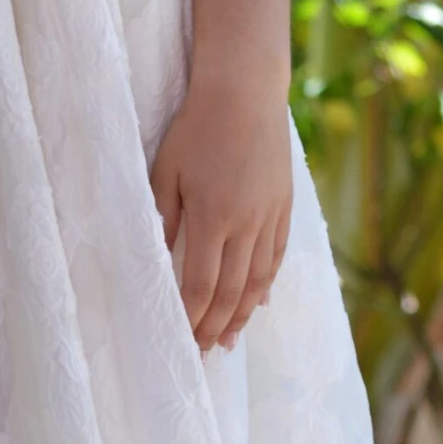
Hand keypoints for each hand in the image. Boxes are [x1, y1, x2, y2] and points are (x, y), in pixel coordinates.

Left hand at [149, 73, 292, 352]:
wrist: (245, 90)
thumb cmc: (196, 127)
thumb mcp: (166, 171)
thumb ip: (163, 218)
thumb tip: (159, 261)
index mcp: (213, 217)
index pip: (201, 284)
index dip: (192, 316)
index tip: (182, 339)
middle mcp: (246, 224)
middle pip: (232, 291)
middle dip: (215, 326)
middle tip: (202, 353)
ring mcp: (269, 216)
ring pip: (258, 279)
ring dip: (243, 314)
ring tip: (228, 339)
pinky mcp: (284, 206)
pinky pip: (276, 256)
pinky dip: (266, 285)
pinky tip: (258, 302)